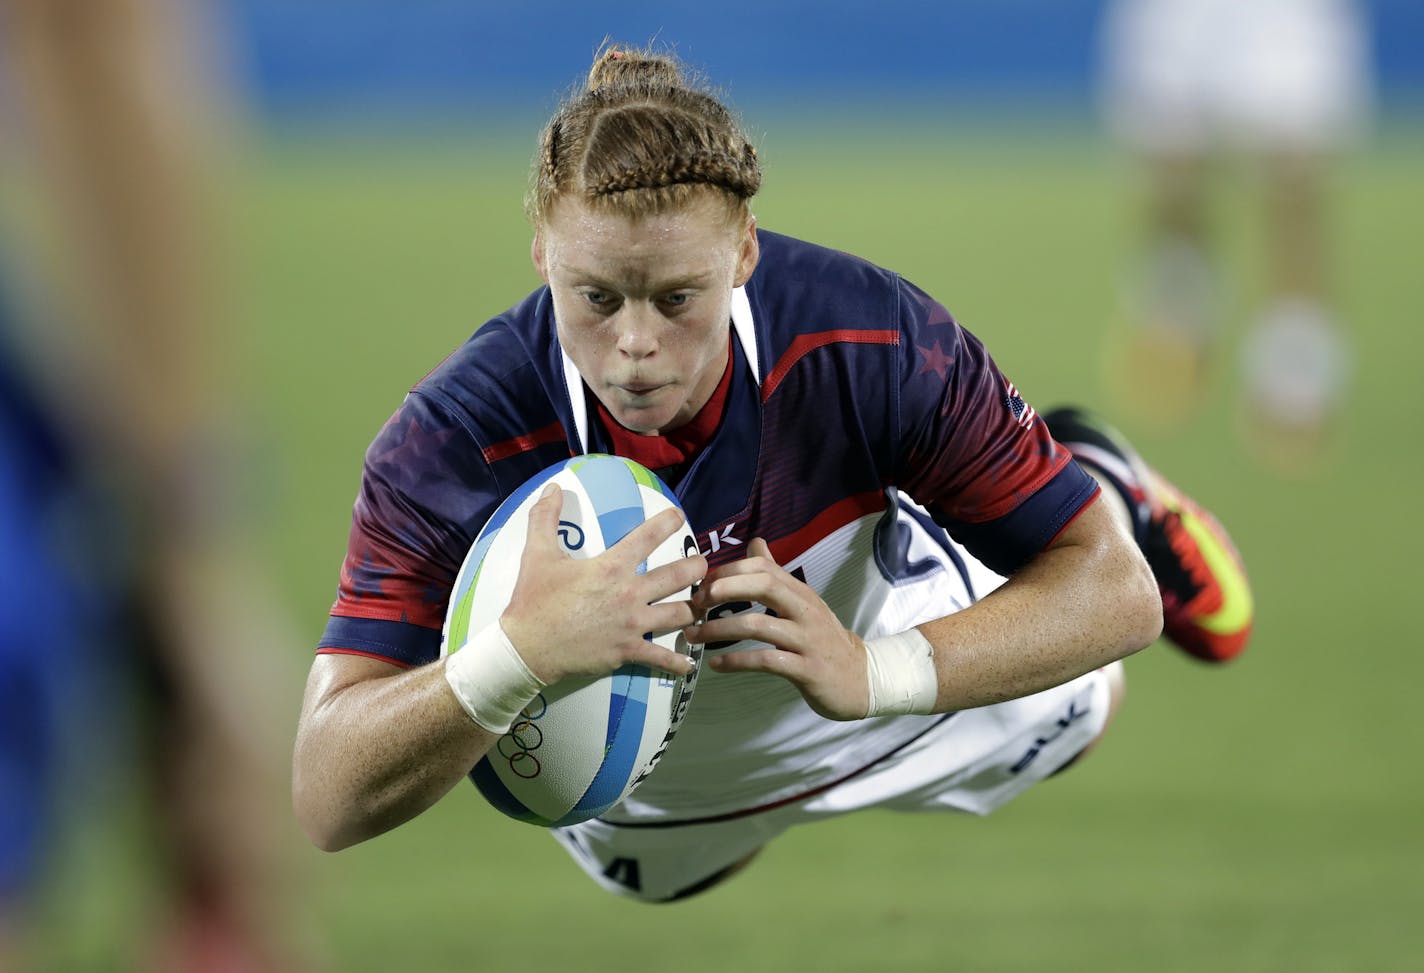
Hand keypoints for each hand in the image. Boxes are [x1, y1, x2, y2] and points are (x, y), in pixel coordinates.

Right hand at [500, 484, 705, 684]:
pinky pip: (661, 658)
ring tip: (701, 605)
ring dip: (694, 609)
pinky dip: (678, 663)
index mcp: (611, 567)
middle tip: (702, 565)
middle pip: (678, 576)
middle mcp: (629, 593)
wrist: (528, 648)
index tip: (679, 515)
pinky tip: (689, 664)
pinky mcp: (628, 651)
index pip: (648, 537)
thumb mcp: (538, 554)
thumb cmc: (534, 600)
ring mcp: (632, 624)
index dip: (668, 522)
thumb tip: (552, 488)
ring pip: (679, 614)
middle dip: (696, 568)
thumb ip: (545, 518)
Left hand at [685, 538, 868, 720]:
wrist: (861, 679)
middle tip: (696, 602)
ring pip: (759, 625)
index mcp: (800, 593)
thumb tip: (755, 542)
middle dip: (725, 589)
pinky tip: (716, 665)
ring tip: (694, 635)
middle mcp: (805, 611)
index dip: (730, 570)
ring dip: (720, 629)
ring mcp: (807, 640)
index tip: (703, 582)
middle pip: (764, 585)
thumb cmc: (823, 640)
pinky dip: (737, 662)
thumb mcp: (803, 603)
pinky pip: (767, 661)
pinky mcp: (807, 669)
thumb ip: (776, 575)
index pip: (764, 568)